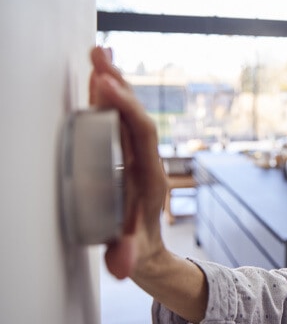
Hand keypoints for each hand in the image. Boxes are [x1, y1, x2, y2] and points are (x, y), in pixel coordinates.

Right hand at [89, 47, 167, 279]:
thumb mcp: (131, 256)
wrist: (151, 254)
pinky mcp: (127, 156)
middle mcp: (146, 161)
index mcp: (149, 176)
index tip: (108, 87)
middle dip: (119, 84)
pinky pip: (119, 121)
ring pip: (128, 114)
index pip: (142, 135)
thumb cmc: (139, 252)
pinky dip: (108, 99)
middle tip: (100, 54)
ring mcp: (138, 157)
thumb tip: (121, 269)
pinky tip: (98, 79)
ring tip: (99, 54)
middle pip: (136, 115)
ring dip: (113, 84)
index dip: (126, 109)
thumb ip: (126, 257)